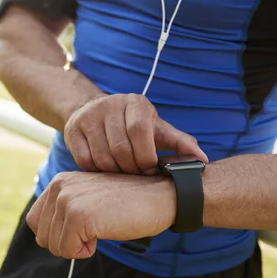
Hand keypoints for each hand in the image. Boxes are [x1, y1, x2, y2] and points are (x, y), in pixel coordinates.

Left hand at [26, 171, 175, 258]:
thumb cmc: (127, 202)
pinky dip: (85, 251)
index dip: (57, 233)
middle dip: (66, 242)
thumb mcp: (88, 198)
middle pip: (42, 235)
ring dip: (77, 246)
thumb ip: (64, 209)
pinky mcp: (79, 216)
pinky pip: (68, 250)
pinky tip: (103, 232)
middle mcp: (59, 187)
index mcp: (59, 182)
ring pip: (54, 245)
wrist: (159, 195)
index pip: (36, 220)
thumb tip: (43, 236)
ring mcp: (68, 200)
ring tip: (100, 227)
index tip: (82, 226)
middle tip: (93, 228)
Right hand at [64, 94, 207, 174]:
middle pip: (120, 148)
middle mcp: (110, 104)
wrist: (96, 113)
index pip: (139, 130)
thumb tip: (204, 161)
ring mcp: (88, 116)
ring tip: (122, 172)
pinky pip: (85, 161)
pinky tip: (106, 169)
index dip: (145, 156)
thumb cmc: (135, 127)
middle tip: (136, 175)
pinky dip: (97, 171)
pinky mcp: (72, 129)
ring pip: (103, 157)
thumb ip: (181, 144)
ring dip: (115, 172)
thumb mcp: (158, 130)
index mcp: (135, 103)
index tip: (149, 169)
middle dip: (131, 168)